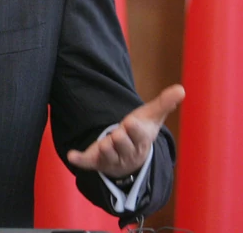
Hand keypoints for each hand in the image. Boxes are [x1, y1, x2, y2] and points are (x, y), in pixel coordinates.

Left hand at [67, 84, 184, 178]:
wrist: (133, 159)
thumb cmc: (141, 132)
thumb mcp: (152, 117)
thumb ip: (164, 103)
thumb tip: (181, 89)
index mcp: (141, 141)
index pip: (138, 136)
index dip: (134, 130)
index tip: (130, 122)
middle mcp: (127, 152)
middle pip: (122, 145)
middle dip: (119, 139)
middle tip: (117, 134)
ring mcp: (111, 158)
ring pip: (108, 154)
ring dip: (104, 148)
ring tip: (104, 143)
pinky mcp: (97, 162)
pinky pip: (88, 163)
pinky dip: (81, 160)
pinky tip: (72, 156)